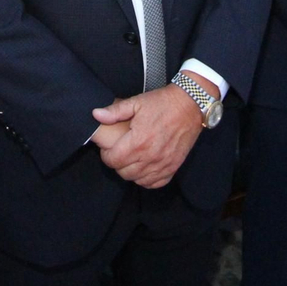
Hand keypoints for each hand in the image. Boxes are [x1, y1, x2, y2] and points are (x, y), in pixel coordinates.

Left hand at [90, 75, 206, 188]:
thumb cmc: (163, 103)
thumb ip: (114, 111)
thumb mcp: (137, 102)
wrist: (190, 104)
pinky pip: (155, 183)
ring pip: (138, 180)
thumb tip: (96, 115)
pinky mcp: (173, 166)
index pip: (113, 160)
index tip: (109, 149)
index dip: (106, 155)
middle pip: (124, 172)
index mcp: (138, 141)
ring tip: (132, 160)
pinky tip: (145, 168)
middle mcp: (150, 156)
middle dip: (118, 164)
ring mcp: (163, 163)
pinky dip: (147, 179)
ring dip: (131, 172)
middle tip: (120, 153)